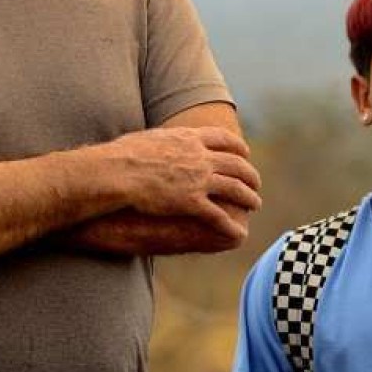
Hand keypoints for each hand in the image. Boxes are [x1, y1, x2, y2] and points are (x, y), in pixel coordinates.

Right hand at [105, 126, 262, 237]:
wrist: (115, 172)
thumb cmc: (121, 156)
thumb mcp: (148, 138)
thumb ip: (163, 140)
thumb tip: (160, 140)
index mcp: (189, 139)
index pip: (224, 139)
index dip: (238, 148)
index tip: (245, 154)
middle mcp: (200, 157)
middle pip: (236, 164)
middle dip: (250, 174)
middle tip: (255, 183)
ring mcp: (199, 179)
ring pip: (235, 188)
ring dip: (248, 197)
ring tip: (255, 204)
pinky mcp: (192, 202)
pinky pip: (219, 215)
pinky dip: (232, 224)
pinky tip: (239, 232)